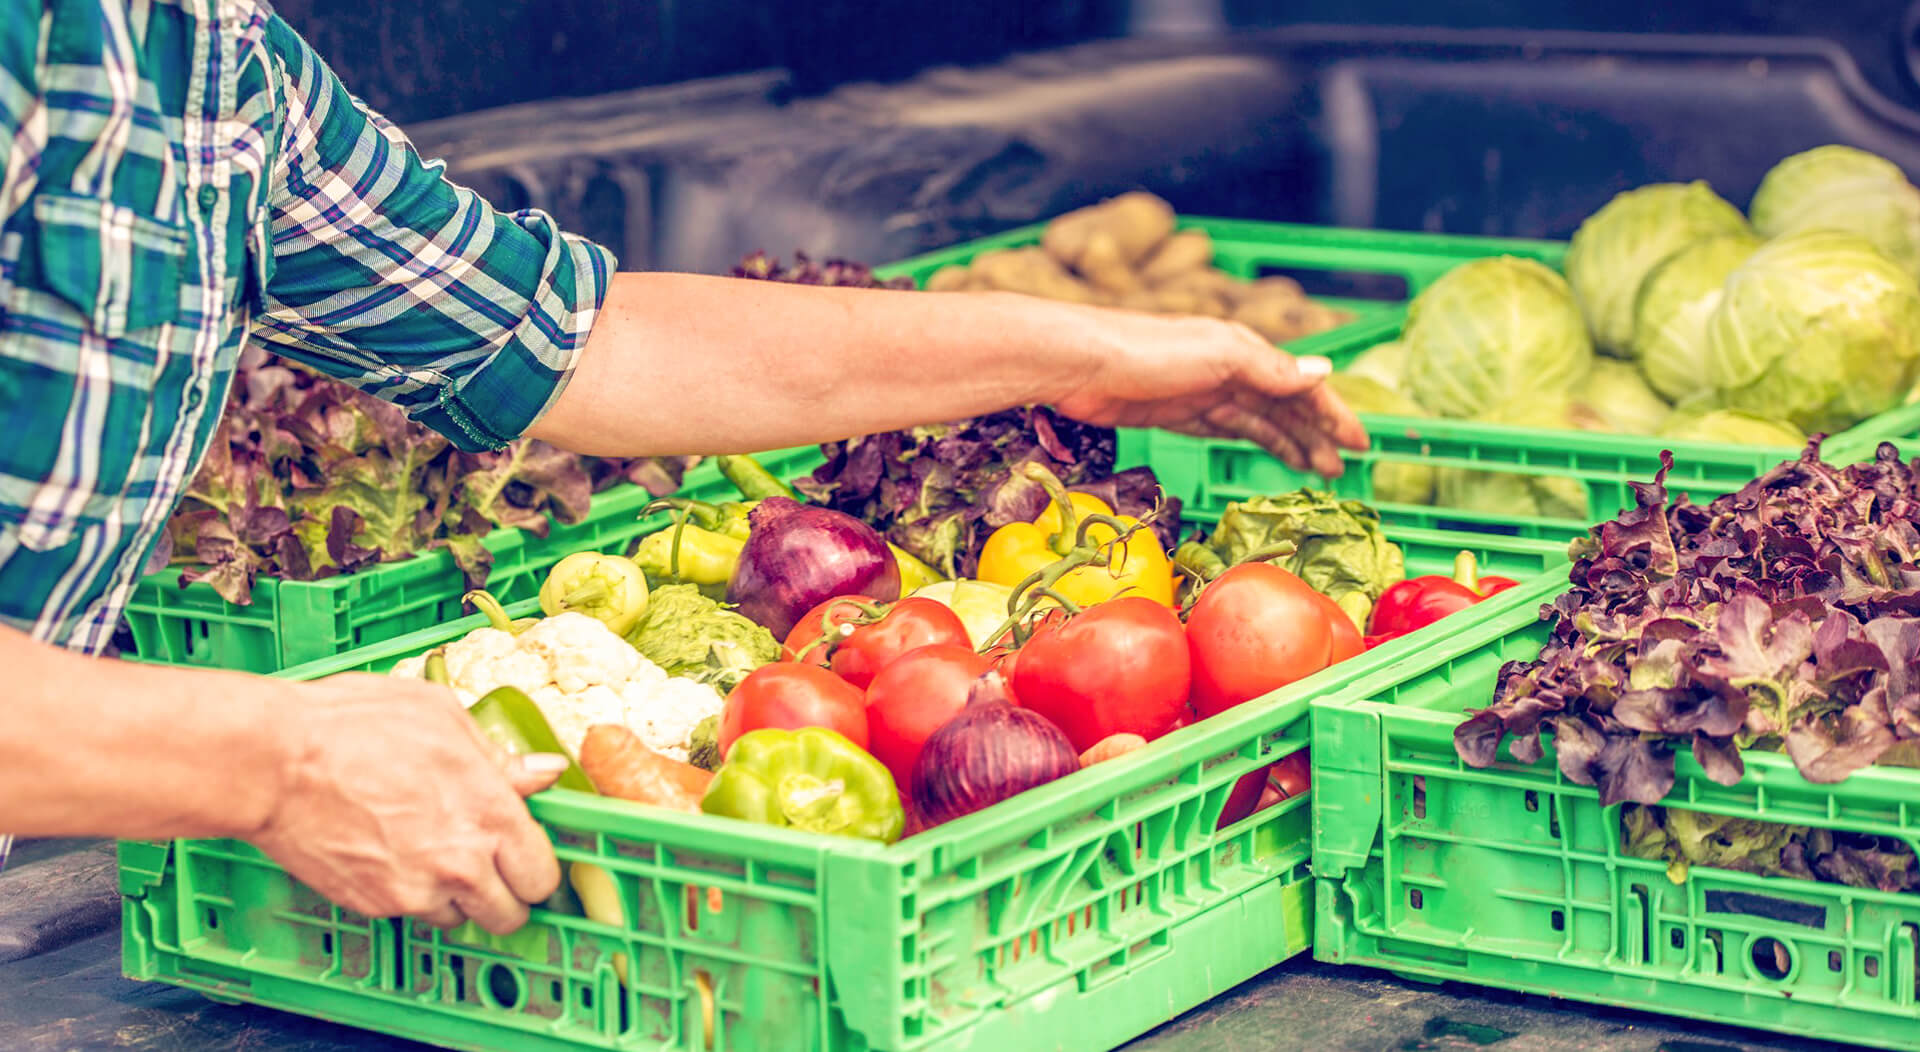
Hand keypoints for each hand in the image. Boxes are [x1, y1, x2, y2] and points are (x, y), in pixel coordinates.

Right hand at [251, 673, 565, 934]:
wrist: (273, 762)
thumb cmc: (355, 725)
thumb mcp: (443, 717)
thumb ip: (499, 756)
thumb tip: (544, 771)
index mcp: (490, 815)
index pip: (542, 875)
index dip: (535, 867)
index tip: (525, 856)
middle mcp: (461, 864)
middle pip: (509, 916)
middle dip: (505, 895)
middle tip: (489, 868)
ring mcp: (414, 891)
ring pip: (458, 919)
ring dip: (455, 897)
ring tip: (430, 853)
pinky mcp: (372, 905)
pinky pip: (408, 912)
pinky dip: (408, 894)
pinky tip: (391, 853)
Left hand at [1049, 309, 1367, 476]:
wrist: (1082, 364)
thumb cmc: (1149, 351)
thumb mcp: (1220, 356)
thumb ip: (1271, 369)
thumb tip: (1323, 373)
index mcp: (1246, 350)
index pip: (1302, 385)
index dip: (1332, 413)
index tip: (1360, 443)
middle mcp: (1229, 368)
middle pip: (1284, 406)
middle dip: (1316, 434)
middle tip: (1342, 469)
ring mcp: (1203, 391)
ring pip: (1259, 421)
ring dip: (1290, 442)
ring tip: (1317, 470)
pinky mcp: (1177, 413)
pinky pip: (1227, 429)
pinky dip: (1253, 441)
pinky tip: (1268, 453)